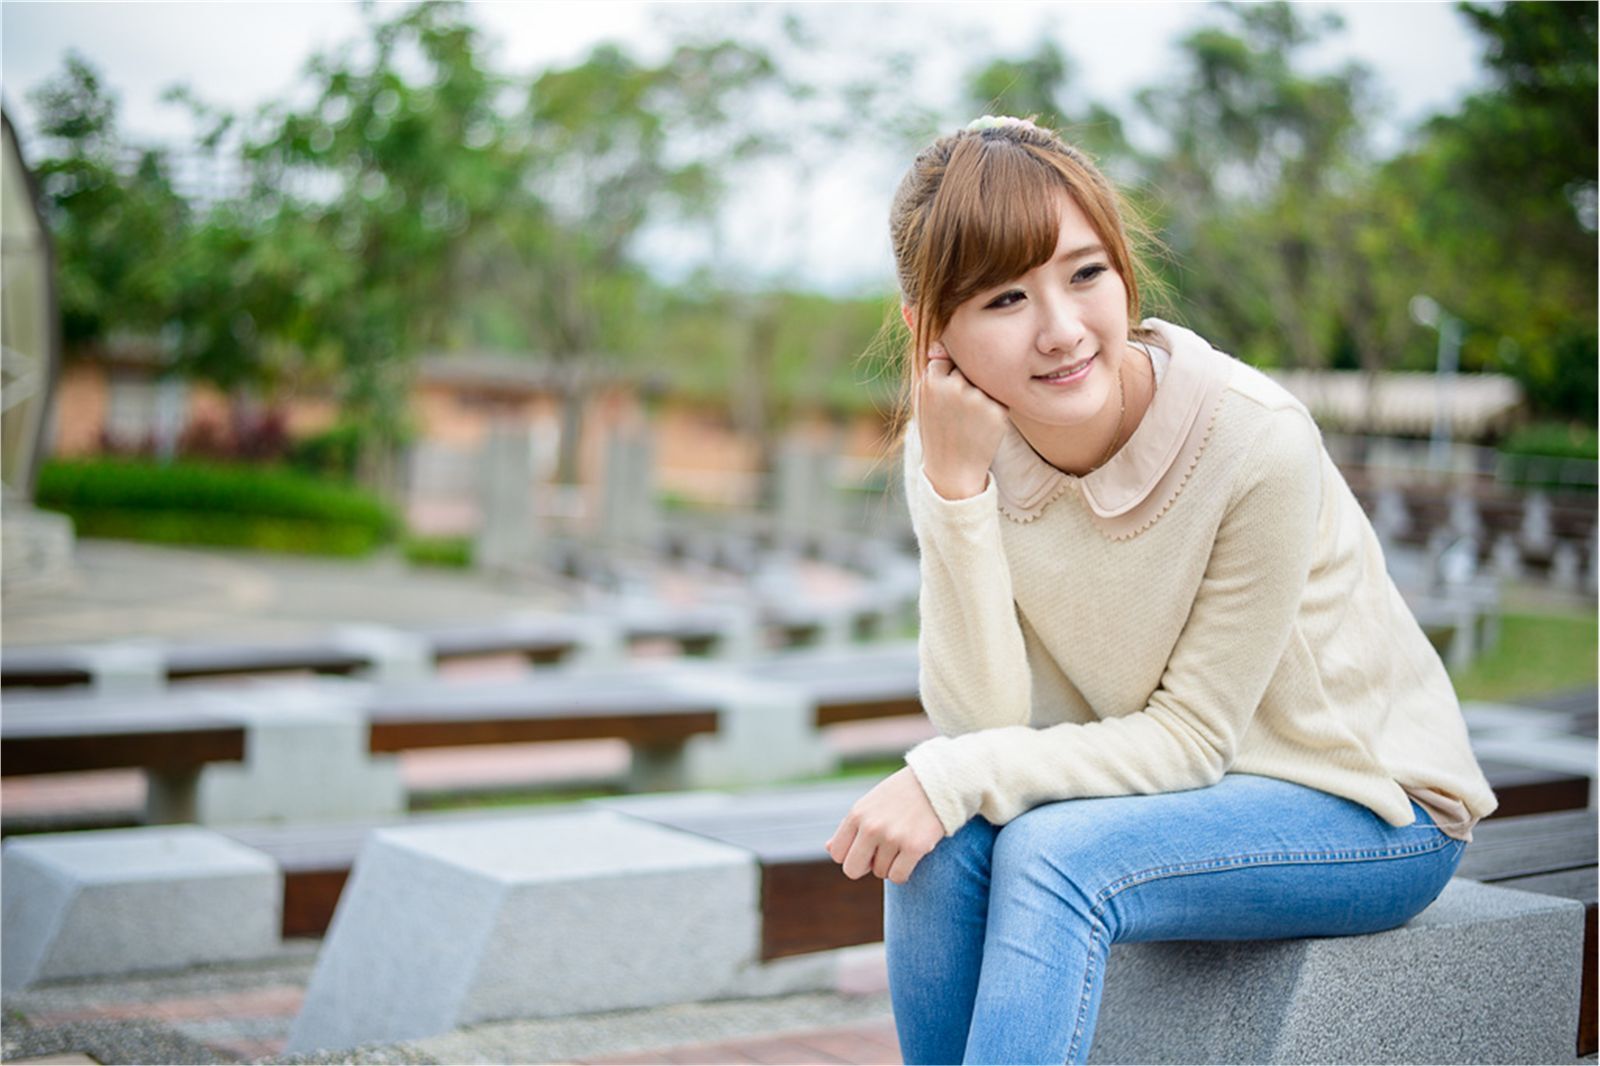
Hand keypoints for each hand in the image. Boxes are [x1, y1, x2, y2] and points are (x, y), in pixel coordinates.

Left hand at [825, 767, 945, 884]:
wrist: (937, 783)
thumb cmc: (900, 795)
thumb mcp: (869, 804)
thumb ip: (850, 827)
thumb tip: (829, 849)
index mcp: (857, 814)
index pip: (837, 853)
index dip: (851, 855)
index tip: (865, 849)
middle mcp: (871, 826)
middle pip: (852, 870)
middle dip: (865, 867)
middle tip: (881, 855)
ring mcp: (892, 837)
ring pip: (880, 873)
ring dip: (890, 864)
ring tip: (901, 844)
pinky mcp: (915, 847)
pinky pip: (898, 877)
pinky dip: (903, 872)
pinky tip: (911, 855)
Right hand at [918, 342, 1009, 499]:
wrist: (952, 470)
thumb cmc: (937, 431)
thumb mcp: (924, 400)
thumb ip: (932, 371)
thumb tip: (941, 343)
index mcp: (932, 382)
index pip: (946, 358)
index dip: (947, 377)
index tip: (945, 397)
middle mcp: (954, 387)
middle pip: (967, 367)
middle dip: (966, 383)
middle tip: (958, 412)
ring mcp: (977, 399)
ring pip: (985, 380)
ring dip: (981, 393)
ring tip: (969, 419)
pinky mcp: (997, 411)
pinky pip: (999, 396)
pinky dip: (993, 407)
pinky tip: (982, 426)